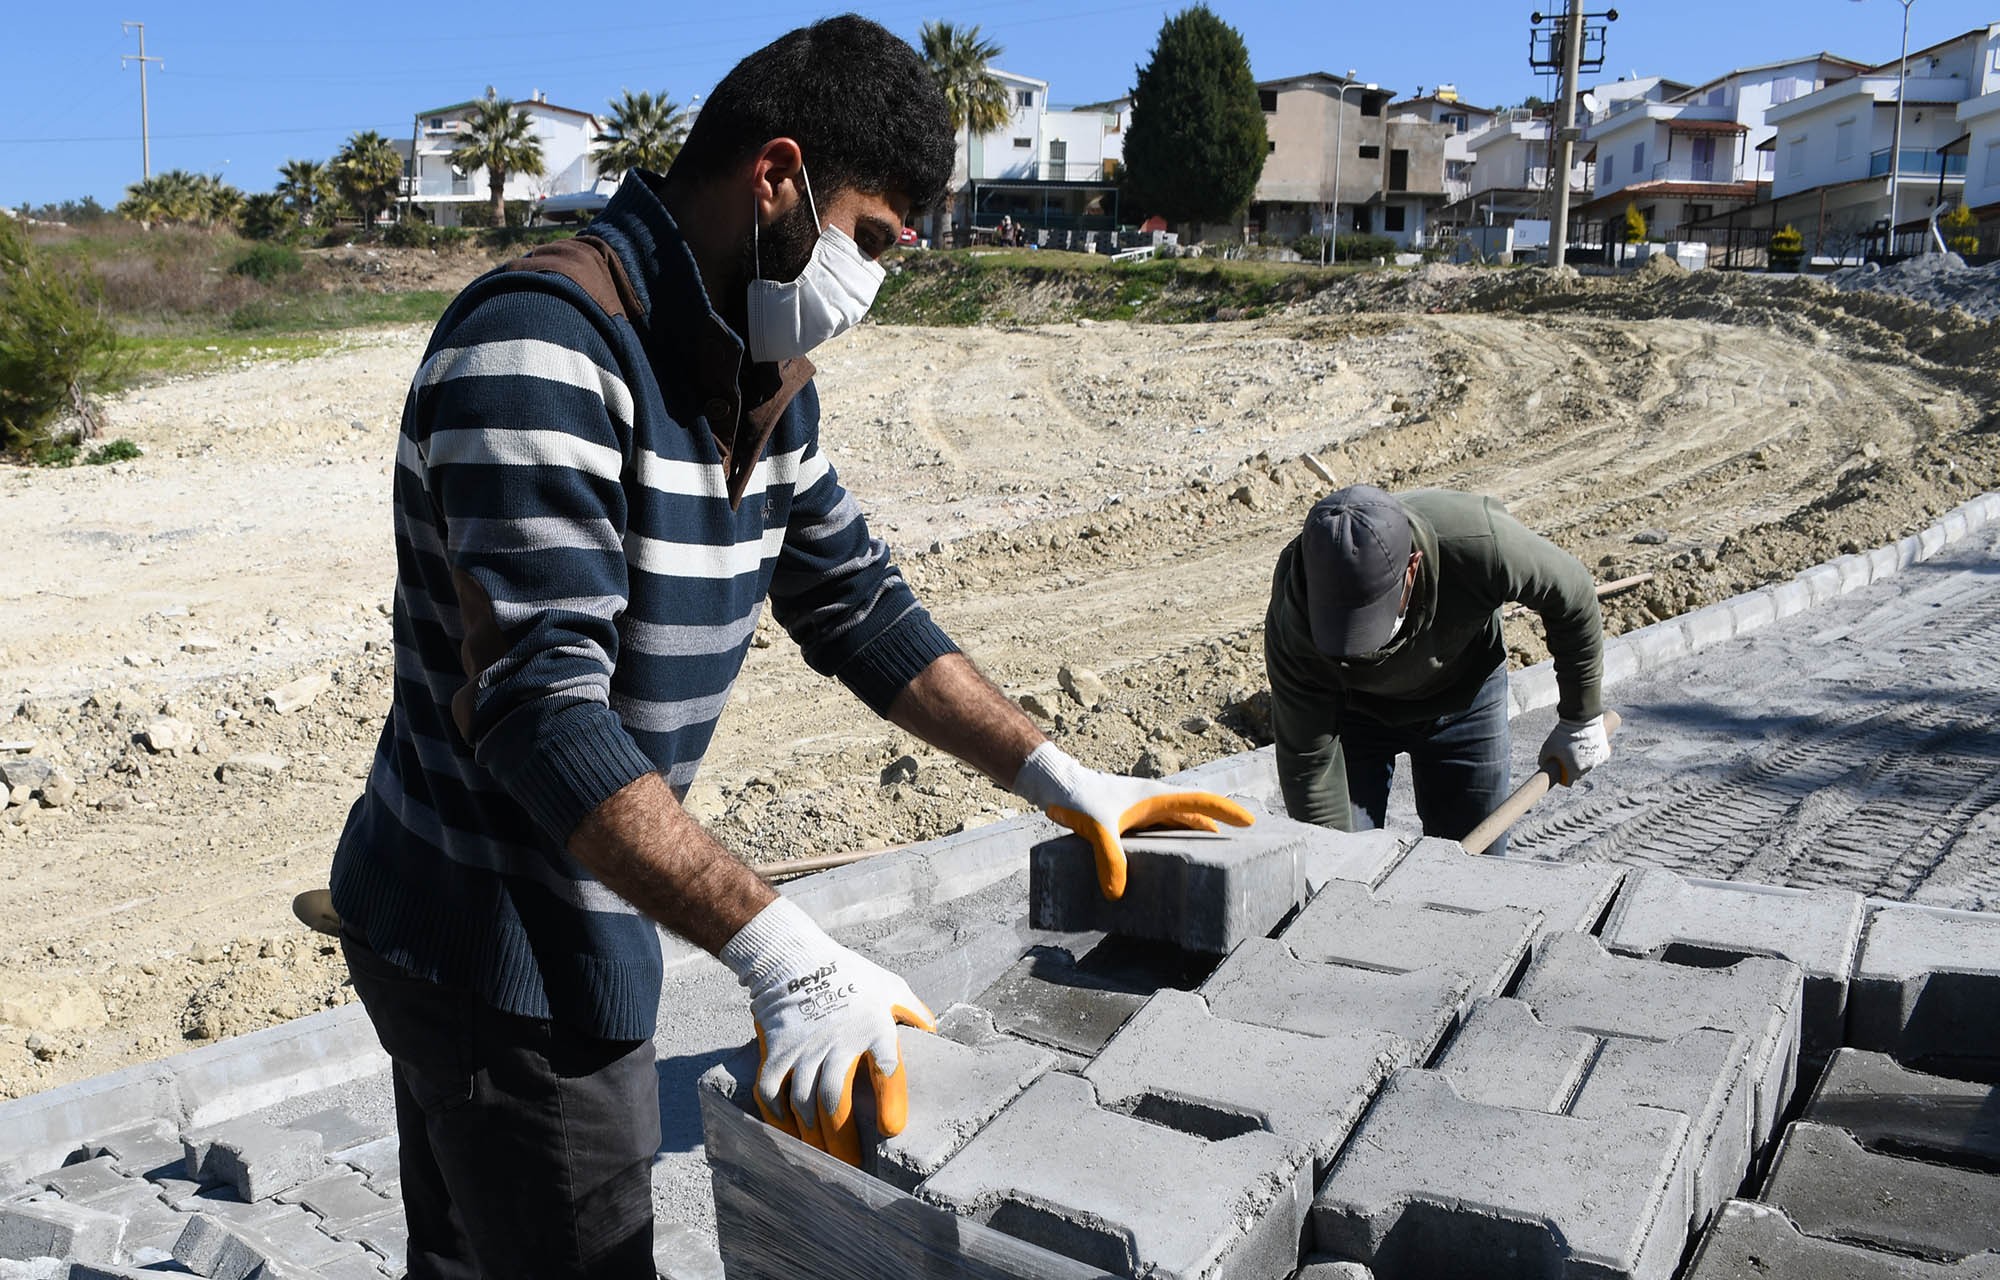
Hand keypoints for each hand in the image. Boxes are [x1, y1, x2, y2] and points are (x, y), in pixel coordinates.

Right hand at [719, 898, 934, 1164]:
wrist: (793, 959)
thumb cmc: (850, 976)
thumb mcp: (891, 987)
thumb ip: (915, 1013)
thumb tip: (934, 1035)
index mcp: (873, 1027)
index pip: (887, 1067)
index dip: (890, 1100)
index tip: (892, 1129)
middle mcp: (838, 1041)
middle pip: (836, 1101)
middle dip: (842, 1140)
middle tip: (850, 1168)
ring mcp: (804, 1048)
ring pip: (804, 1104)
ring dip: (812, 1137)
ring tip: (822, 1161)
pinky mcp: (776, 1051)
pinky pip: (772, 1093)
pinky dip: (778, 1119)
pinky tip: (788, 1135)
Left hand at [1011, 742, 1254, 899]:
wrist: (1056, 786)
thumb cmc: (1078, 798)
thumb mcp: (1096, 827)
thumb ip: (1109, 858)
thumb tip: (1117, 893)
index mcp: (1157, 797)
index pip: (1201, 802)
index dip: (1226, 811)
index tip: (1250, 823)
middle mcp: (1155, 802)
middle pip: (1195, 815)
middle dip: (1218, 829)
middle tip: (1239, 851)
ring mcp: (1144, 811)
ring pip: (1179, 825)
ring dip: (1195, 839)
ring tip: (1211, 863)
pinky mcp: (1131, 821)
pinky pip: (1161, 834)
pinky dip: (1172, 846)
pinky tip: (1169, 867)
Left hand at [1540, 715, 1610, 785]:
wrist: (1581, 720)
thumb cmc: (1562, 735)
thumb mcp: (1547, 747)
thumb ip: (1543, 759)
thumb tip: (1542, 764)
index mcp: (1574, 770)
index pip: (1569, 782)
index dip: (1563, 779)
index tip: (1560, 772)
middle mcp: (1588, 767)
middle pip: (1579, 774)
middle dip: (1573, 768)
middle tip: (1567, 758)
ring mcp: (1597, 760)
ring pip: (1589, 765)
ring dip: (1584, 760)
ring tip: (1577, 749)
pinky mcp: (1606, 751)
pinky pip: (1599, 756)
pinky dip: (1595, 753)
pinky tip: (1588, 747)